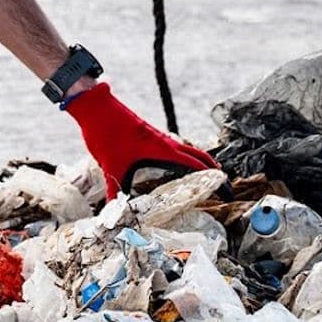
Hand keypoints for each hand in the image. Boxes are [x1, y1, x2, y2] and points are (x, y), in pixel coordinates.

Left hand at [64, 82, 217, 197]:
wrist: (95, 105)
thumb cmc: (105, 133)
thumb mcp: (110, 167)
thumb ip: (114, 192)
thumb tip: (112, 216)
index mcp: (162, 149)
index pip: (197, 166)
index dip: (214, 178)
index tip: (226, 189)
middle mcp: (164, 141)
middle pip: (197, 155)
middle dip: (212, 169)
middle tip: (222, 184)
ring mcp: (156, 135)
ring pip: (185, 148)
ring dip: (198, 160)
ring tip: (206, 174)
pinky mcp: (147, 132)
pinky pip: (173, 145)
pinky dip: (182, 154)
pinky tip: (174, 162)